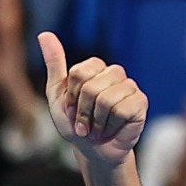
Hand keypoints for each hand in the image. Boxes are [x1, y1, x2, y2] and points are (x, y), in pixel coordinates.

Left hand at [41, 35, 148, 165]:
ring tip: (98, 127)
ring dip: (95, 121)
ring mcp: (130, 86)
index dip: (71, 97)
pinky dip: (110, 125)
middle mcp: (114, 73)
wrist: (93, 151)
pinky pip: (121, 110)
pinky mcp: (141, 102)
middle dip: (82, 111)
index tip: (71, 109)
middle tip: (85, 122)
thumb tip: (44, 34)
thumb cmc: (75, 124)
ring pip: (105, 99)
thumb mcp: (57, 95)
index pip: (78, 73)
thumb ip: (54, 64)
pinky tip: (112, 129)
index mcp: (95, 67)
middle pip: (90, 86)